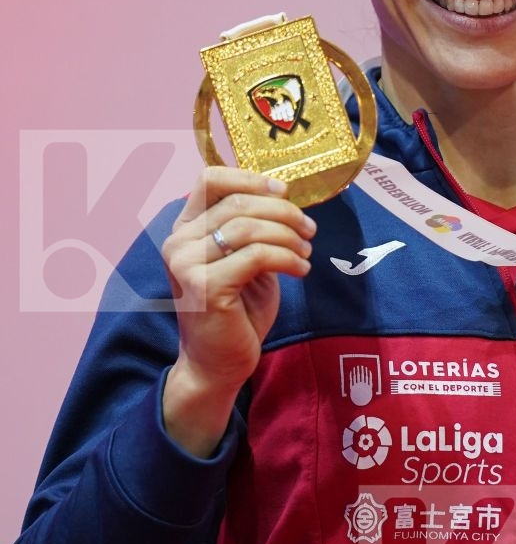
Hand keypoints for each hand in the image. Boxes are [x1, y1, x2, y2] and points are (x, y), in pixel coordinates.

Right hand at [160, 167, 315, 456]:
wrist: (218, 364)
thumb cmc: (236, 312)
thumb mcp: (245, 261)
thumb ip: (253, 229)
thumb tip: (284, 196)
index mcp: (184, 229)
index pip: (208, 179)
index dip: (250, 178)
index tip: (284, 191)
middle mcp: (177, 242)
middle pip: (237, 203)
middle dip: (283, 212)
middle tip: (309, 229)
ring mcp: (186, 264)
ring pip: (248, 228)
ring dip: (288, 236)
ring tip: (306, 252)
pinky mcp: (205, 287)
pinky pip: (256, 256)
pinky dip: (288, 258)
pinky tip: (301, 270)